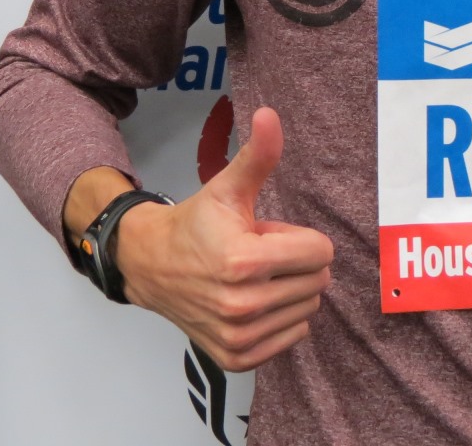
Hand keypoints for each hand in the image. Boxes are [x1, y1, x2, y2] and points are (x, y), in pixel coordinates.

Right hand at [115, 107, 333, 371]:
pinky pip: (293, 336)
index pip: (321, 252)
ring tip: (254, 277)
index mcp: (245, 261)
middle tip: (260, 254)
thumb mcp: (228, 186)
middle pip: (318, 280)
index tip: (268, 233)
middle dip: (297, 262)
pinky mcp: (237, 357)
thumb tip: (270, 114)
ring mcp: (239, 336)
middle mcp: (243, 305)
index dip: (301, 237)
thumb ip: (258, 155)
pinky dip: (283, 318)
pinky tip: (256, 301)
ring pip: (308, 307)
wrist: (150, 267)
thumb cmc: (197, 224)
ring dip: (290, 290)